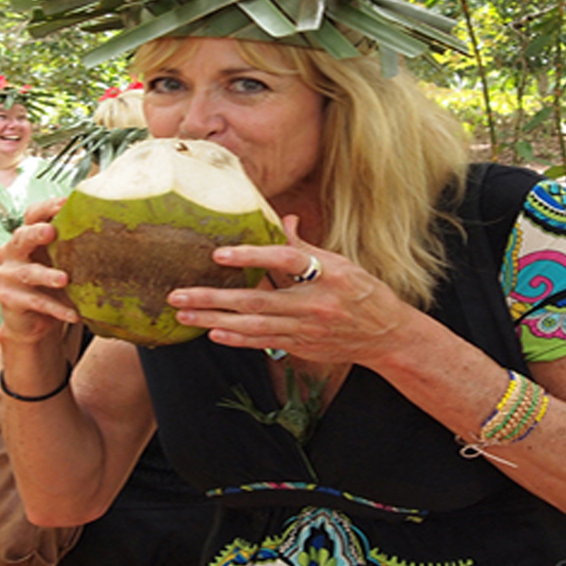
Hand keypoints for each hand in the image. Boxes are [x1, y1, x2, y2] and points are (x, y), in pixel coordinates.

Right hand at [0, 197, 78, 354]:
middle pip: (21, 237)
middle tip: (52, 231)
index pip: (32, 216)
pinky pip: (36, 302)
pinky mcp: (10, 299)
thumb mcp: (58, 261)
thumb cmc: (48, 284)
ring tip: (65, 280)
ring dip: (48, 275)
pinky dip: (56, 308)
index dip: (47, 208)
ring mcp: (7, 276)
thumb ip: (70, 244)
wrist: (32, 321)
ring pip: (28, 273)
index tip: (66, 202)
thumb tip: (105, 223)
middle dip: (36, 233)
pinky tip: (73, 314)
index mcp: (25, 237)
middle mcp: (11, 253)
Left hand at [166, 215, 418, 364]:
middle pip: (257, 300)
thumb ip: (306, 246)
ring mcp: (306, 329)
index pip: (287, 261)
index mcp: (328, 274)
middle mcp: (314, 303)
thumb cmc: (363, 293)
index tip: (220, 253)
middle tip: (179, 293)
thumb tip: (285, 219)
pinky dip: (237, 338)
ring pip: (253, 325)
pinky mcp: (301, 346)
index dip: (253, 256)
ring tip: (184, 314)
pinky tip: (213, 332)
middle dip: (214, 297)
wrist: (386, 336)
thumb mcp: (341, 264)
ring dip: (214, 319)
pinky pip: (264, 342)